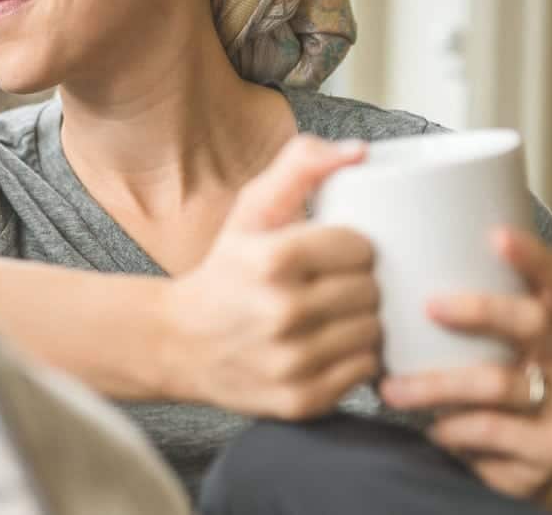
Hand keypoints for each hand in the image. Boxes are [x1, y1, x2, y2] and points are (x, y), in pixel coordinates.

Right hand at [156, 136, 382, 419]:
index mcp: (271, 258)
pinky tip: (329, 345)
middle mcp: (281, 313)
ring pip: (373, 333)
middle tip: (335, 284)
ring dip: (361, 322)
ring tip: (334, 314)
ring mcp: (292, 362)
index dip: (354, 247)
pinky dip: (354, 359)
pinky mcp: (300, 400)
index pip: (361, 247)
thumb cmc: (226, 270)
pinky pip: (363, 372)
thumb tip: (359, 152)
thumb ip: (300, 166)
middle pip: (370, 291)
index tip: (337, 252)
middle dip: (359, 284)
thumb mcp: (250, 210)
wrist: (178, 342)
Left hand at [378, 227, 551, 500]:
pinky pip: (493, 434)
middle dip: (480, 309)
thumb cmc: (491, 380)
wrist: (527, 459)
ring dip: (438, 385)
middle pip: (535, 323)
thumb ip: (464, 308)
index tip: (496, 236)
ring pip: (502, 384)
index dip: (534, 257)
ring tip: (391, 390)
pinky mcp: (548, 455)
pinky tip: (431, 429)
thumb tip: (387, 260)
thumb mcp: (492, 344)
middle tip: (428, 306)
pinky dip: (454, 430)